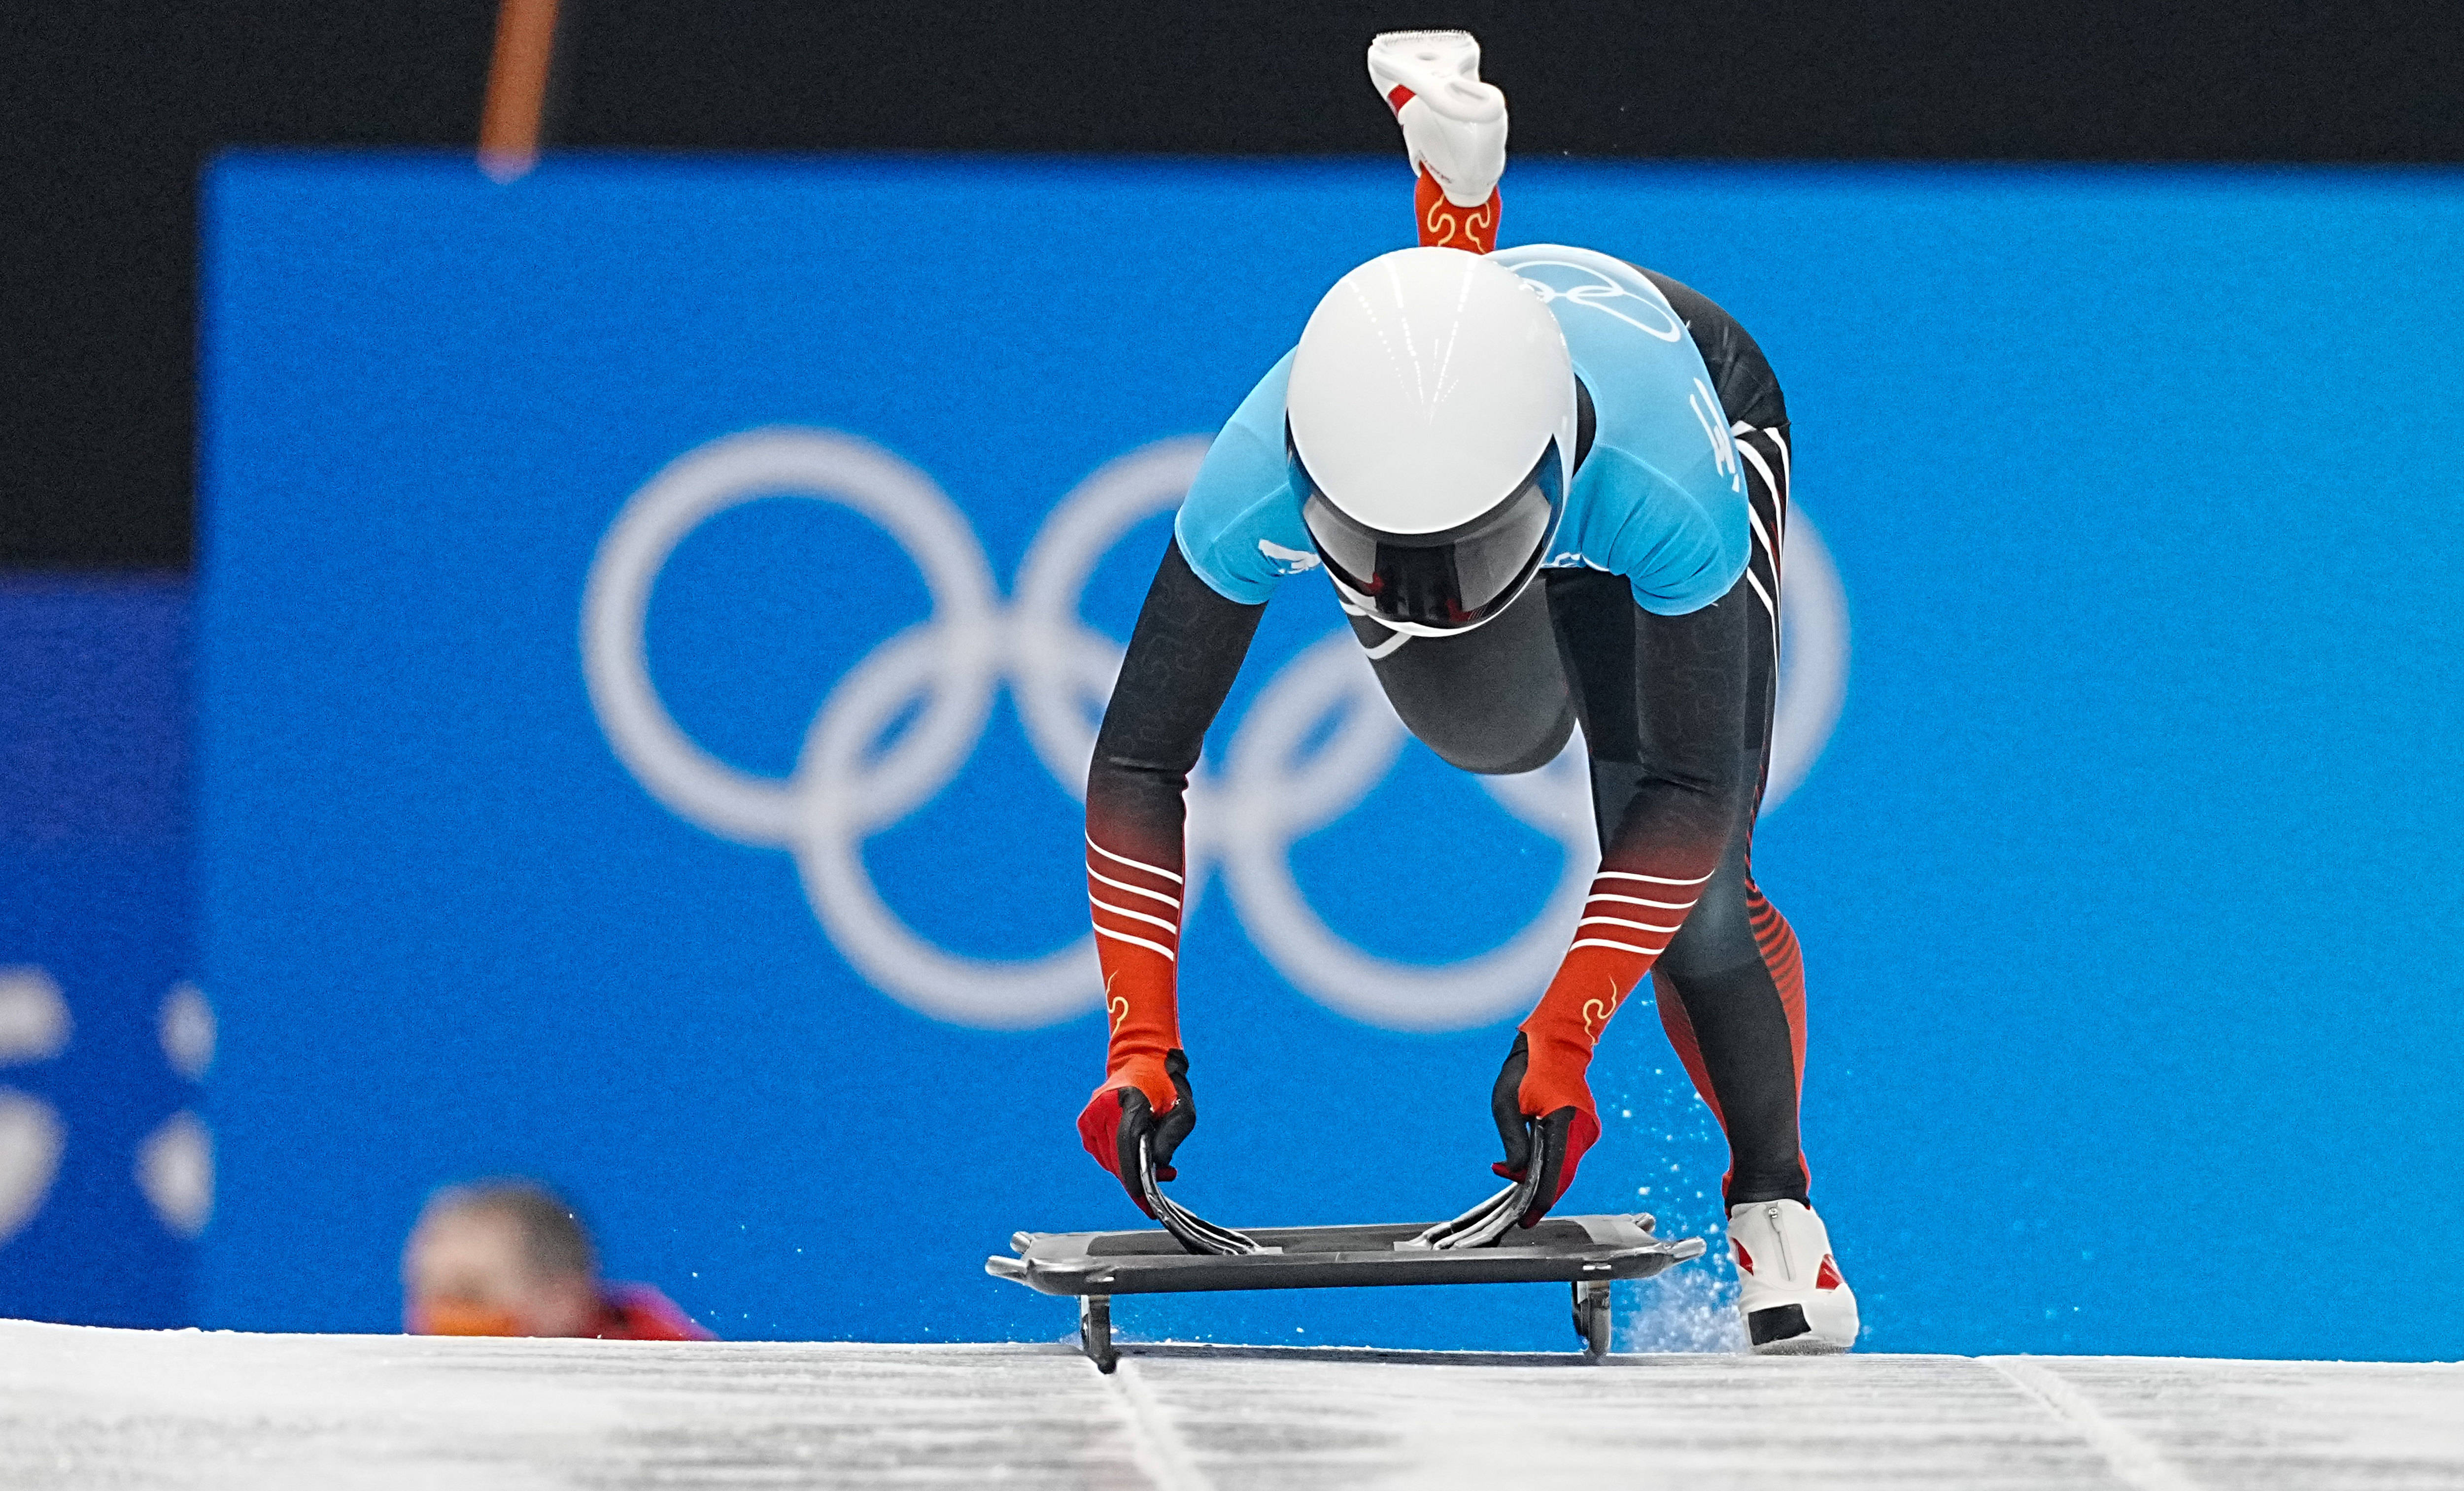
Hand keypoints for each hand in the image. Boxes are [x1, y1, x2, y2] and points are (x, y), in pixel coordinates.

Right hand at [1076, 1048, 1196, 1216]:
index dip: (1135, 1179)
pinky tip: (1136, 1152)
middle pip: (1117, 1160)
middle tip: (1163, 1180)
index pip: (1127, 1147)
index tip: (1146, 1203)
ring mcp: (1091, 1117)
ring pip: (1108, 1161)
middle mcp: (1103, 1109)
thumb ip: (1171, 1139)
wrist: (1142, 1059)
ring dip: (1129, 1170)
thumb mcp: (1183, 1111)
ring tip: (1155, 1162)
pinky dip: (1118, 1160)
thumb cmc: (1166, 1084)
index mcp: (1129, 1102)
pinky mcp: (1085, 1124)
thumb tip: (1157, 1168)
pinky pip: (1102, 1154)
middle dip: (1138, 1179)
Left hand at [1489, 1031, 1601, 1226]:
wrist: (1555, 1043)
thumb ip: (1514, 1141)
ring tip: (1509, 1171)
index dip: (1541, 1202)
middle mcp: (1582, 1130)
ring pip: (1565, 1168)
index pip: (1556, 1174)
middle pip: (1563, 1176)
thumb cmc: (1526, 1069)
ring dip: (1541, 1177)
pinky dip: (1550, 1165)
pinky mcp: (1584, 1129)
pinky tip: (1527, 1162)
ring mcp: (1587, 1130)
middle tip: (1515, 1207)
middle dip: (1538, 1193)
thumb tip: (1518, 1173)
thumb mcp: (1506, 1103)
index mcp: (1563, 1122)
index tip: (1527, 1221)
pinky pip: (1567, 1156)